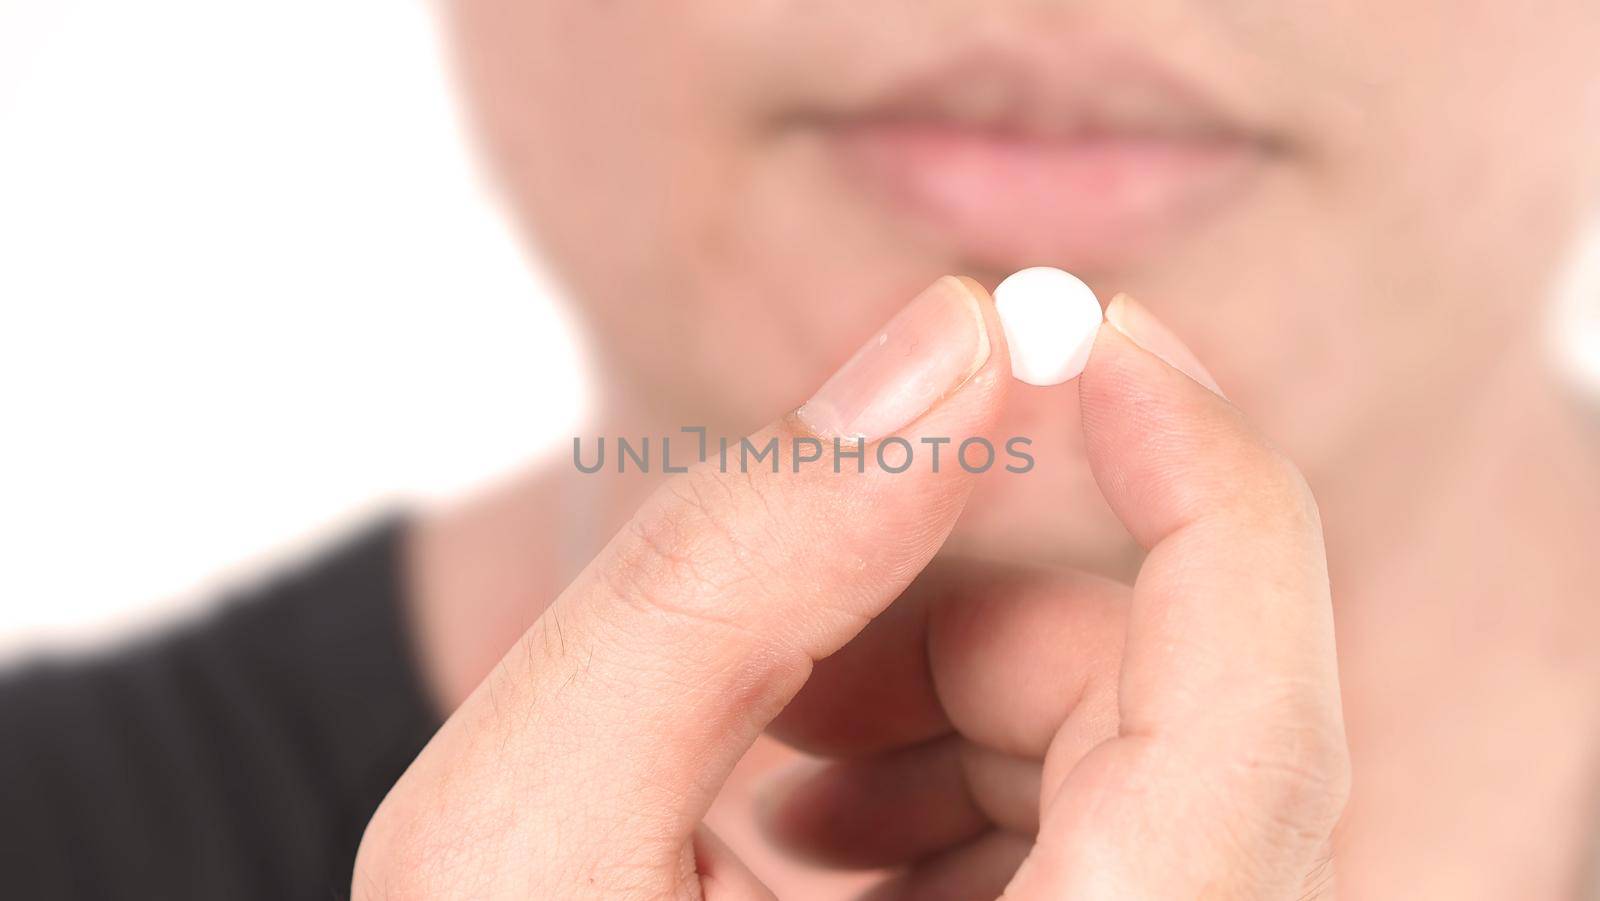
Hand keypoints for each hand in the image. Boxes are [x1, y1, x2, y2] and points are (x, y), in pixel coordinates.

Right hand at [352, 277, 1348, 898]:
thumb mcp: (523, 823)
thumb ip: (731, 561)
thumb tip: (955, 340)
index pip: (1254, 729)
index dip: (1205, 484)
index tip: (1080, 331)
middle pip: (1199, 730)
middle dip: (984, 629)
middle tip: (789, 669)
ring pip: (1163, 769)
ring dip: (965, 713)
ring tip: (779, 792)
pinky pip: (1124, 831)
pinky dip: (977, 785)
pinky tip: (822, 850)